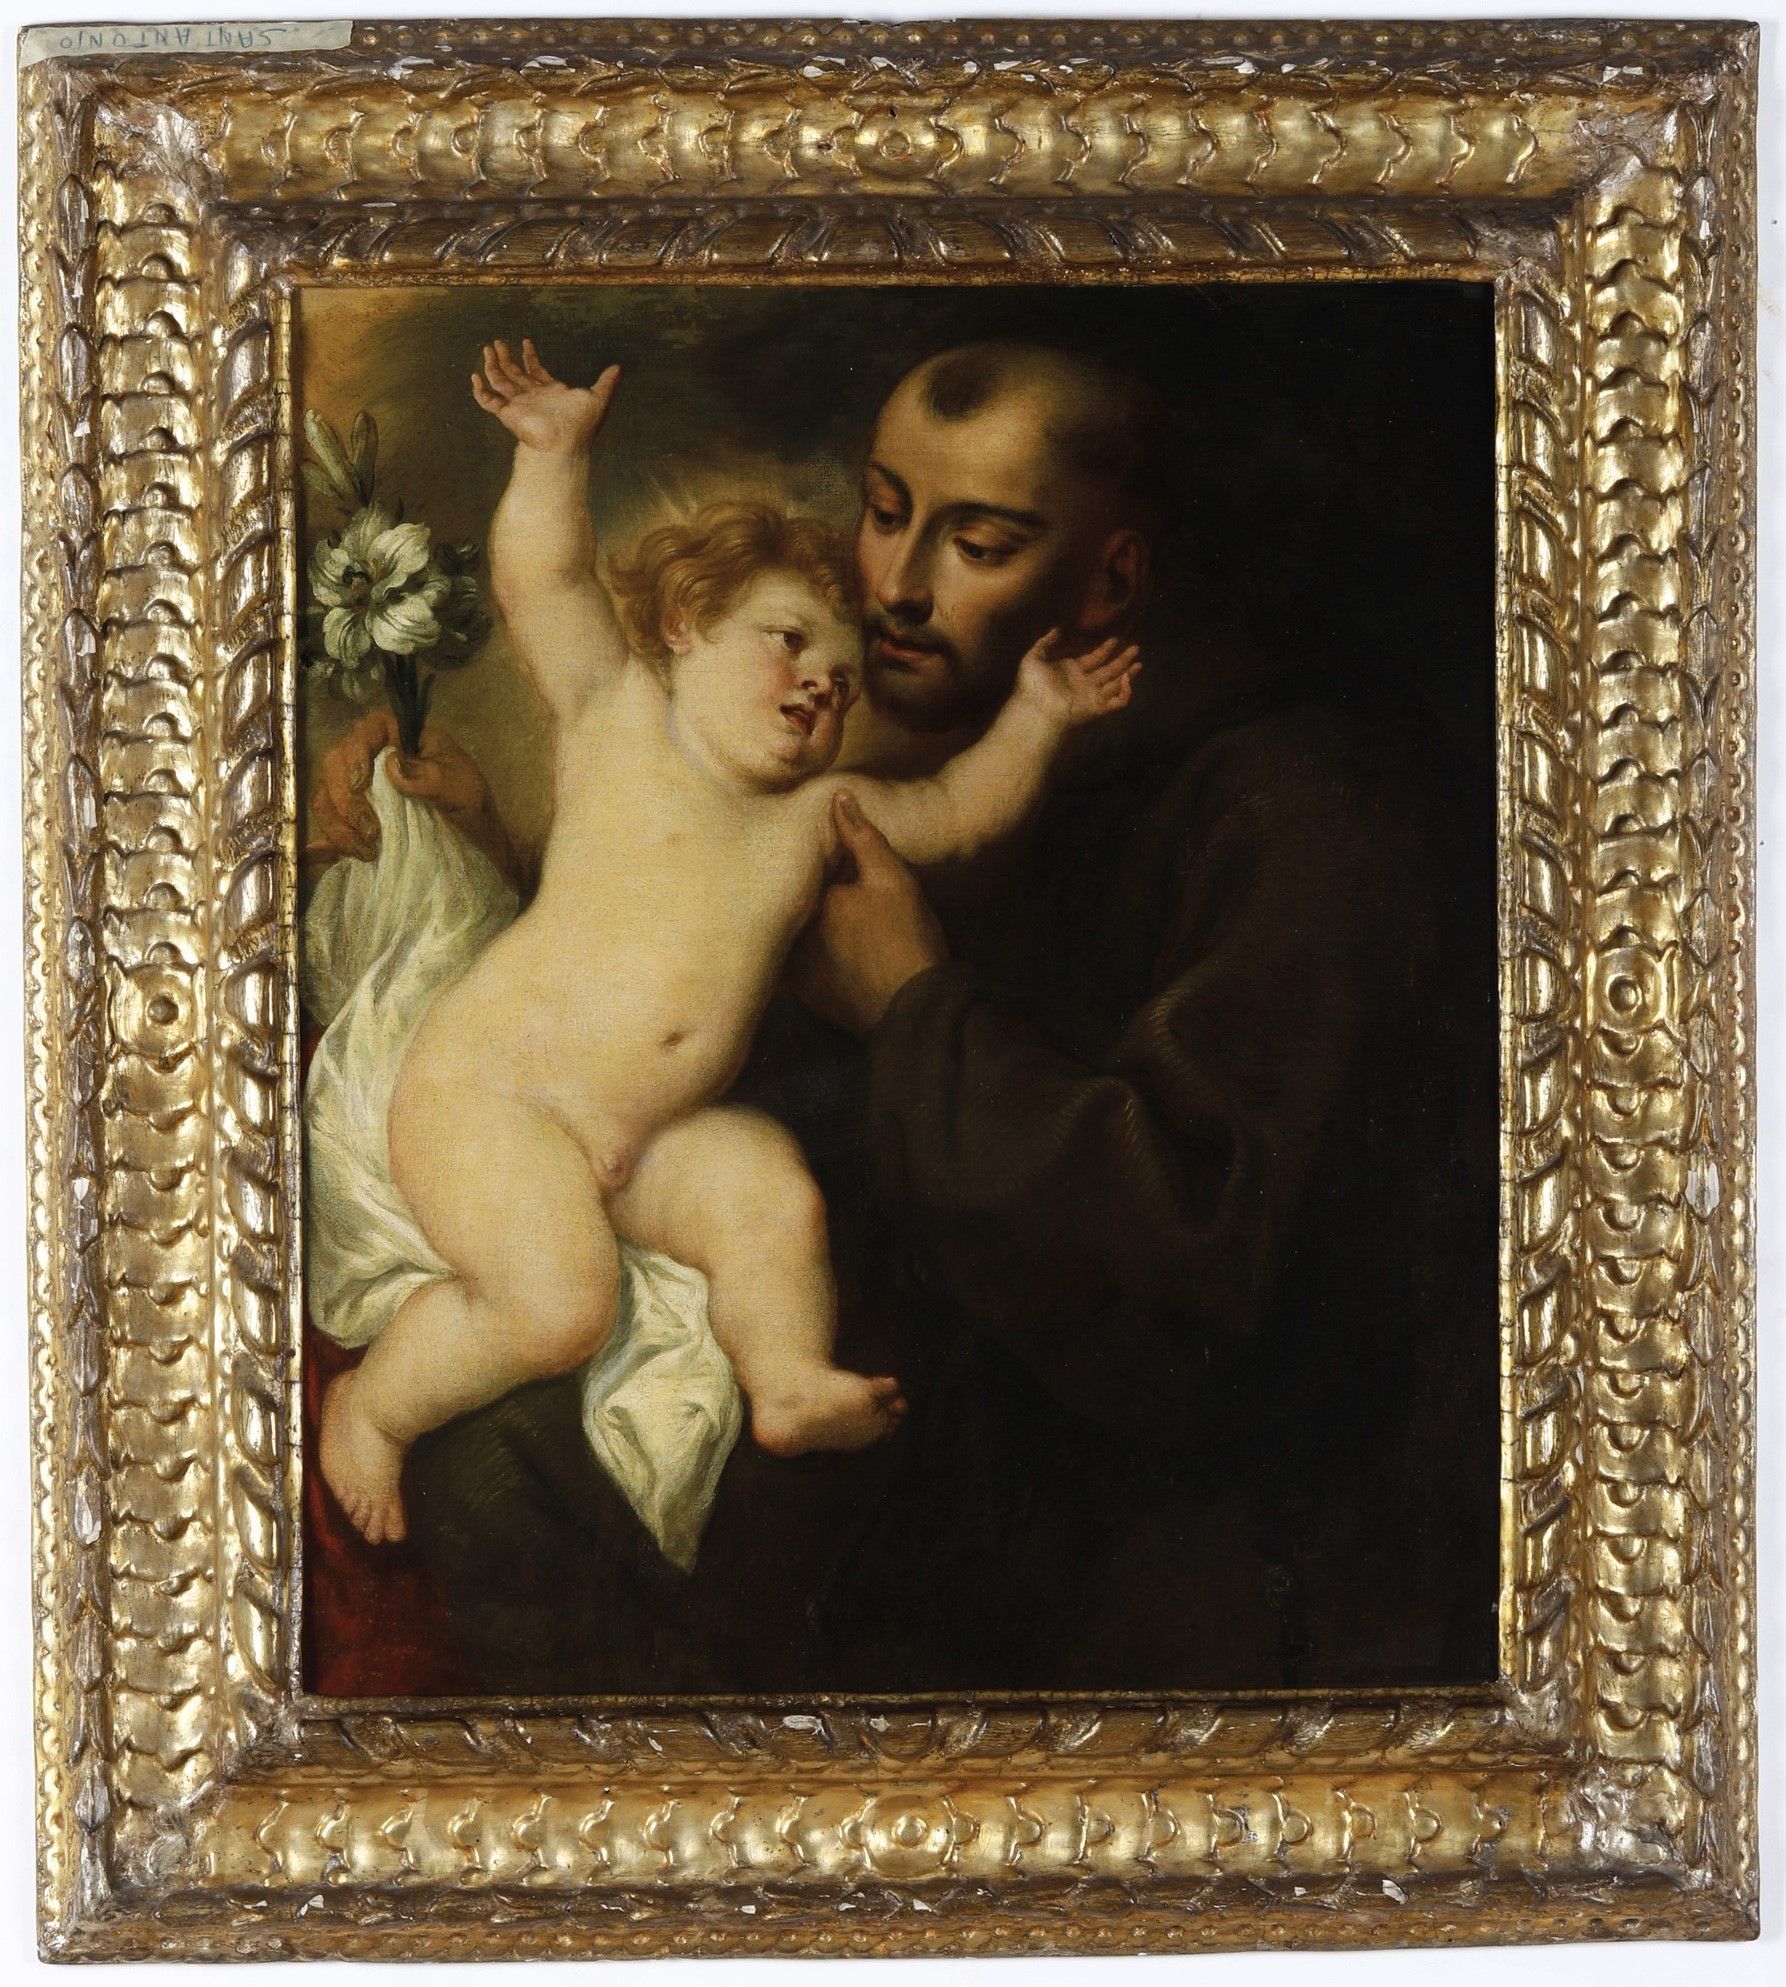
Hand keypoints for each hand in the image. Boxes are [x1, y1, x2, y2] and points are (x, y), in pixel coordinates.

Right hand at [304, 709, 520, 886]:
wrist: (477, 840)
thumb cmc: (472, 805)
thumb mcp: (462, 789)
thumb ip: (432, 777)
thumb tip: (393, 765)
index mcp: (404, 738)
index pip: (369, 728)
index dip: (356, 751)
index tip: (362, 784)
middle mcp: (377, 757)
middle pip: (336, 763)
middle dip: (345, 799)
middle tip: (371, 831)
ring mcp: (363, 788)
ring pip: (327, 795)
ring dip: (338, 825)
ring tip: (366, 852)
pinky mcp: (357, 817)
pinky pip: (331, 823)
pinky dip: (330, 839)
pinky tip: (334, 855)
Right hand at [470, 339, 619, 455]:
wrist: (564, 444)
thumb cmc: (581, 425)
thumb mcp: (598, 398)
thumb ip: (606, 383)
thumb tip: (618, 368)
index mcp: (550, 392)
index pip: (536, 371)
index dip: (530, 356)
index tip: (526, 342)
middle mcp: (532, 398)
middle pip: (515, 374)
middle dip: (506, 358)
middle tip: (498, 342)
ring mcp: (519, 405)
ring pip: (500, 382)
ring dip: (493, 366)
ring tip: (487, 349)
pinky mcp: (507, 414)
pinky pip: (488, 401)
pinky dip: (480, 391)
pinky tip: (474, 377)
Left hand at [787, 792, 949, 1035]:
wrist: (915, 1008)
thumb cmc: (906, 940)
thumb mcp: (892, 879)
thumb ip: (861, 837)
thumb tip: (839, 797)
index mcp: (805, 899)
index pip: (792, 868)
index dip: (803, 859)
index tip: (813, 853)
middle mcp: (787, 933)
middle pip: (783, 901)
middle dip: (791, 889)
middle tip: (815, 884)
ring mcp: (790, 966)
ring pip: (783, 931)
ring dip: (790, 921)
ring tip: (818, 912)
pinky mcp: (800, 992)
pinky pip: (788, 961)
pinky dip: (799, 950)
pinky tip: (825, 945)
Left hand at [1016, 629, 1141, 731]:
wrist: (1035, 708)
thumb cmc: (1032, 685)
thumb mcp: (1033, 657)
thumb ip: (1045, 643)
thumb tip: (1057, 629)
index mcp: (1073, 670)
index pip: (1095, 658)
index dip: (1106, 648)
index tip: (1115, 639)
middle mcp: (1085, 682)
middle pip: (1109, 669)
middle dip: (1123, 659)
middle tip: (1135, 648)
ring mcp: (1093, 696)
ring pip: (1116, 684)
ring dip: (1129, 673)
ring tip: (1139, 662)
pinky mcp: (1098, 708)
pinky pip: (1118, 702)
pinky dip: (1125, 692)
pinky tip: (1126, 679)